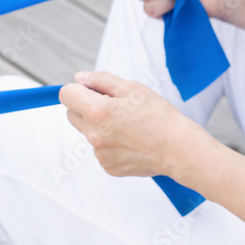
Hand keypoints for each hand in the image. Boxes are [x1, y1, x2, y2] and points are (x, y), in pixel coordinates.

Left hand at [59, 70, 196, 178]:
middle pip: (72, 114)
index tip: (90, 90)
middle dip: (85, 106)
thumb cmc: (160, 117)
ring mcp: (100, 153)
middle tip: (111, 105)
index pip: (65, 95)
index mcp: (97, 111)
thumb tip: (80, 78)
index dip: (78, 89)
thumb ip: (101, 80)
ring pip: (88, 133)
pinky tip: (130, 140)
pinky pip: (100, 150)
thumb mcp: (132, 88)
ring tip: (126, 125)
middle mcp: (94, 134)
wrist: (178, 149)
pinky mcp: (108, 166)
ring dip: (99, 126)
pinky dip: (110, 143)